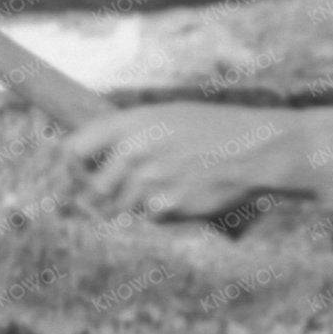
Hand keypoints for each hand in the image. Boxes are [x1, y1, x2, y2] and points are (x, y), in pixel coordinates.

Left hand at [66, 105, 302, 222]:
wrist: (259, 149)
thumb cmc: (217, 129)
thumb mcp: (170, 116)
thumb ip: (131, 134)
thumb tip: (94, 157)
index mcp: (132, 123)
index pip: (72, 150)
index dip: (73, 165)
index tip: (81, 172)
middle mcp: (134, 153)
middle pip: (95, 187)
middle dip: (109, 191)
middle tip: (133, 186)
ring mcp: (149, 182)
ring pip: (122, 206)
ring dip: (138, 202)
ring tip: (170, 185)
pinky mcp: (167, 207)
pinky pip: (151, 217)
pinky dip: (164, 212)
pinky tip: (188, 193)